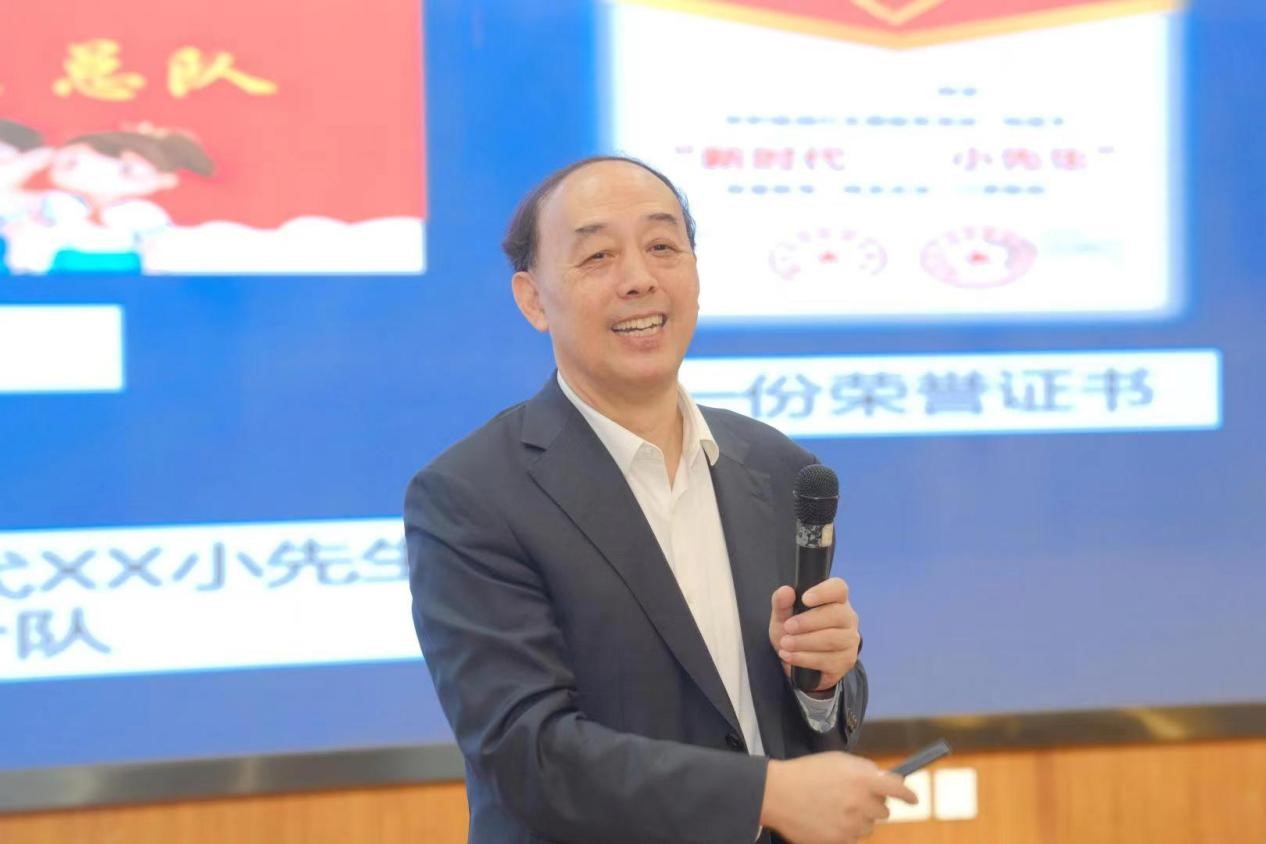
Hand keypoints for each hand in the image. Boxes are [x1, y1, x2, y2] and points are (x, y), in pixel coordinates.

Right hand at [760, 752, 916, 842]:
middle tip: (853, 797)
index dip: (908, 795)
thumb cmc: (807, 773)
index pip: (897, 789)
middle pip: (884, 811)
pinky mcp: (840, 841)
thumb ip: (865, 769)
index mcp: (863, 779)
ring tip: (834, 808)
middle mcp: (861, 803)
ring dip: (859, 819)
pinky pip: (852, 838)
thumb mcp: (838, 760)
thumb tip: (885, 779)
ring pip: (869, 827)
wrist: (778, 793)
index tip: (913, 799)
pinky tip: (827, 819)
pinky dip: (845, 831)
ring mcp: (851, 825)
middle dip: (873, 804)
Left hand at [769, 578, 859, 692]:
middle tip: (787, 627)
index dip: (823, 592)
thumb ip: (781, 603)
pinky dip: (805, 658)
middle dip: (808, 622)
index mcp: (836, 600)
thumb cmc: (794, 631)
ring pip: (832, 639)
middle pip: (836, 615)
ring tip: (785, 644)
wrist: (797, 660)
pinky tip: (790, 656)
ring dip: (805, 642)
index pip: (839, 589)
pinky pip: (828, 660)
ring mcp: (850, 640)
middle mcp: (848, 618)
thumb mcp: (782, 616)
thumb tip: (785, 591)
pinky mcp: (846, 661)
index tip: (805, 599)